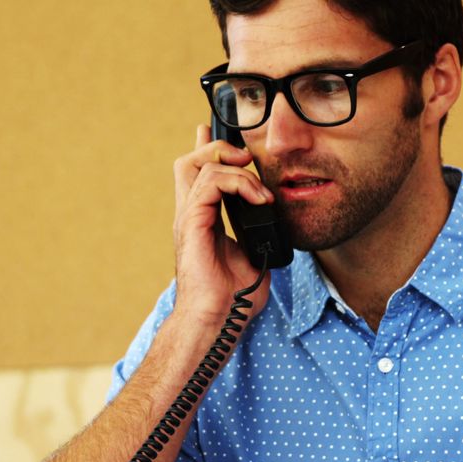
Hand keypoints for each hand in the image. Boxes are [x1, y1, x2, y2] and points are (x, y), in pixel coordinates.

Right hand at [172, 124, 274, 324]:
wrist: (218, 319)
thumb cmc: (233, 298)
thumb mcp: (252, 257)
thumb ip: (257, 236)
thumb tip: (274, 226)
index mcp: (202, 221)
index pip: (198, 175)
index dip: (209, 150)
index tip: (230, 141)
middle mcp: (191, 215)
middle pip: (189, 161)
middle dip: (218, 147)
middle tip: (246, 155)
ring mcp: (188, 218)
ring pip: (198, 165)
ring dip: (236, 168)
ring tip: (259, 188)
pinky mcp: (191, 224)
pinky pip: (210, 184)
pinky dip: (237, 183)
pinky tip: (258, 199)